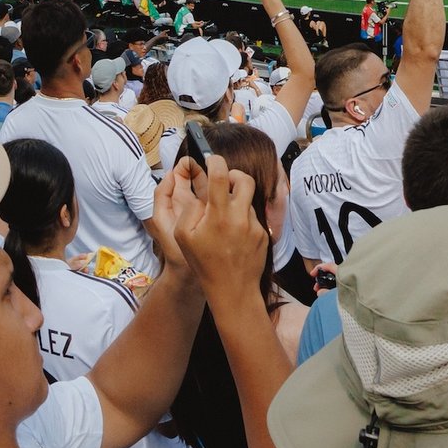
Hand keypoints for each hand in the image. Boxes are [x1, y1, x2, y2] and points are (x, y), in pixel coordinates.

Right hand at [170, 158, 267, 307]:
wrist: (232, 288)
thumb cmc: (203, 263)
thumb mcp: (183, 237)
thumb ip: (190, 211)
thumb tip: (203, 196)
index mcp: (218, 215)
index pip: (221, 175)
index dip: (215, 161)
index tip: (211, 159)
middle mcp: (239, 216)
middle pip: (245, 179)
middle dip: (234, 175)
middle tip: (225, 182)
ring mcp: (254, 225)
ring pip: (248, 200)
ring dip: (237, 201)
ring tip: (224, 217)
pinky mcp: (264, 233)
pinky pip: (253, 218)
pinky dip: (243, 220)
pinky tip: (234, 236)